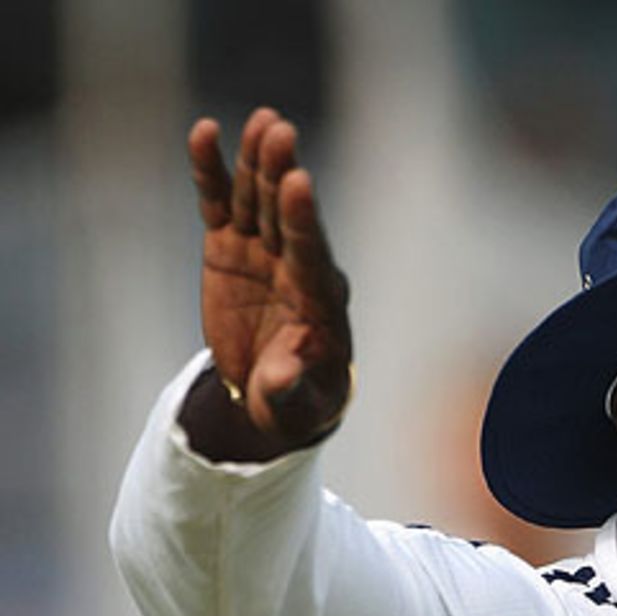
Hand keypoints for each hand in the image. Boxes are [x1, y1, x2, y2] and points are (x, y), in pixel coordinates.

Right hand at [187, 107, 351, 448]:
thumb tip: (285, 371)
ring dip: (257, 161)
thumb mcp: (296, 405)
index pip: (312, 255)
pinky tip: (205, 133)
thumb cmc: (298, 403)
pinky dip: (212, 172)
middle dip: (283, 176)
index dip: (304, 221)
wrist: (275, 396)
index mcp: (321, 302)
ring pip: (259, 199)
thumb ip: (290, 385)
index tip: (299, 184)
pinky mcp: (229, 246)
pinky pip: (219, 204)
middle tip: (281, 134)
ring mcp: (262, 251)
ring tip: (261, 120)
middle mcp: (295, 266)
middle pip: (288, 215)